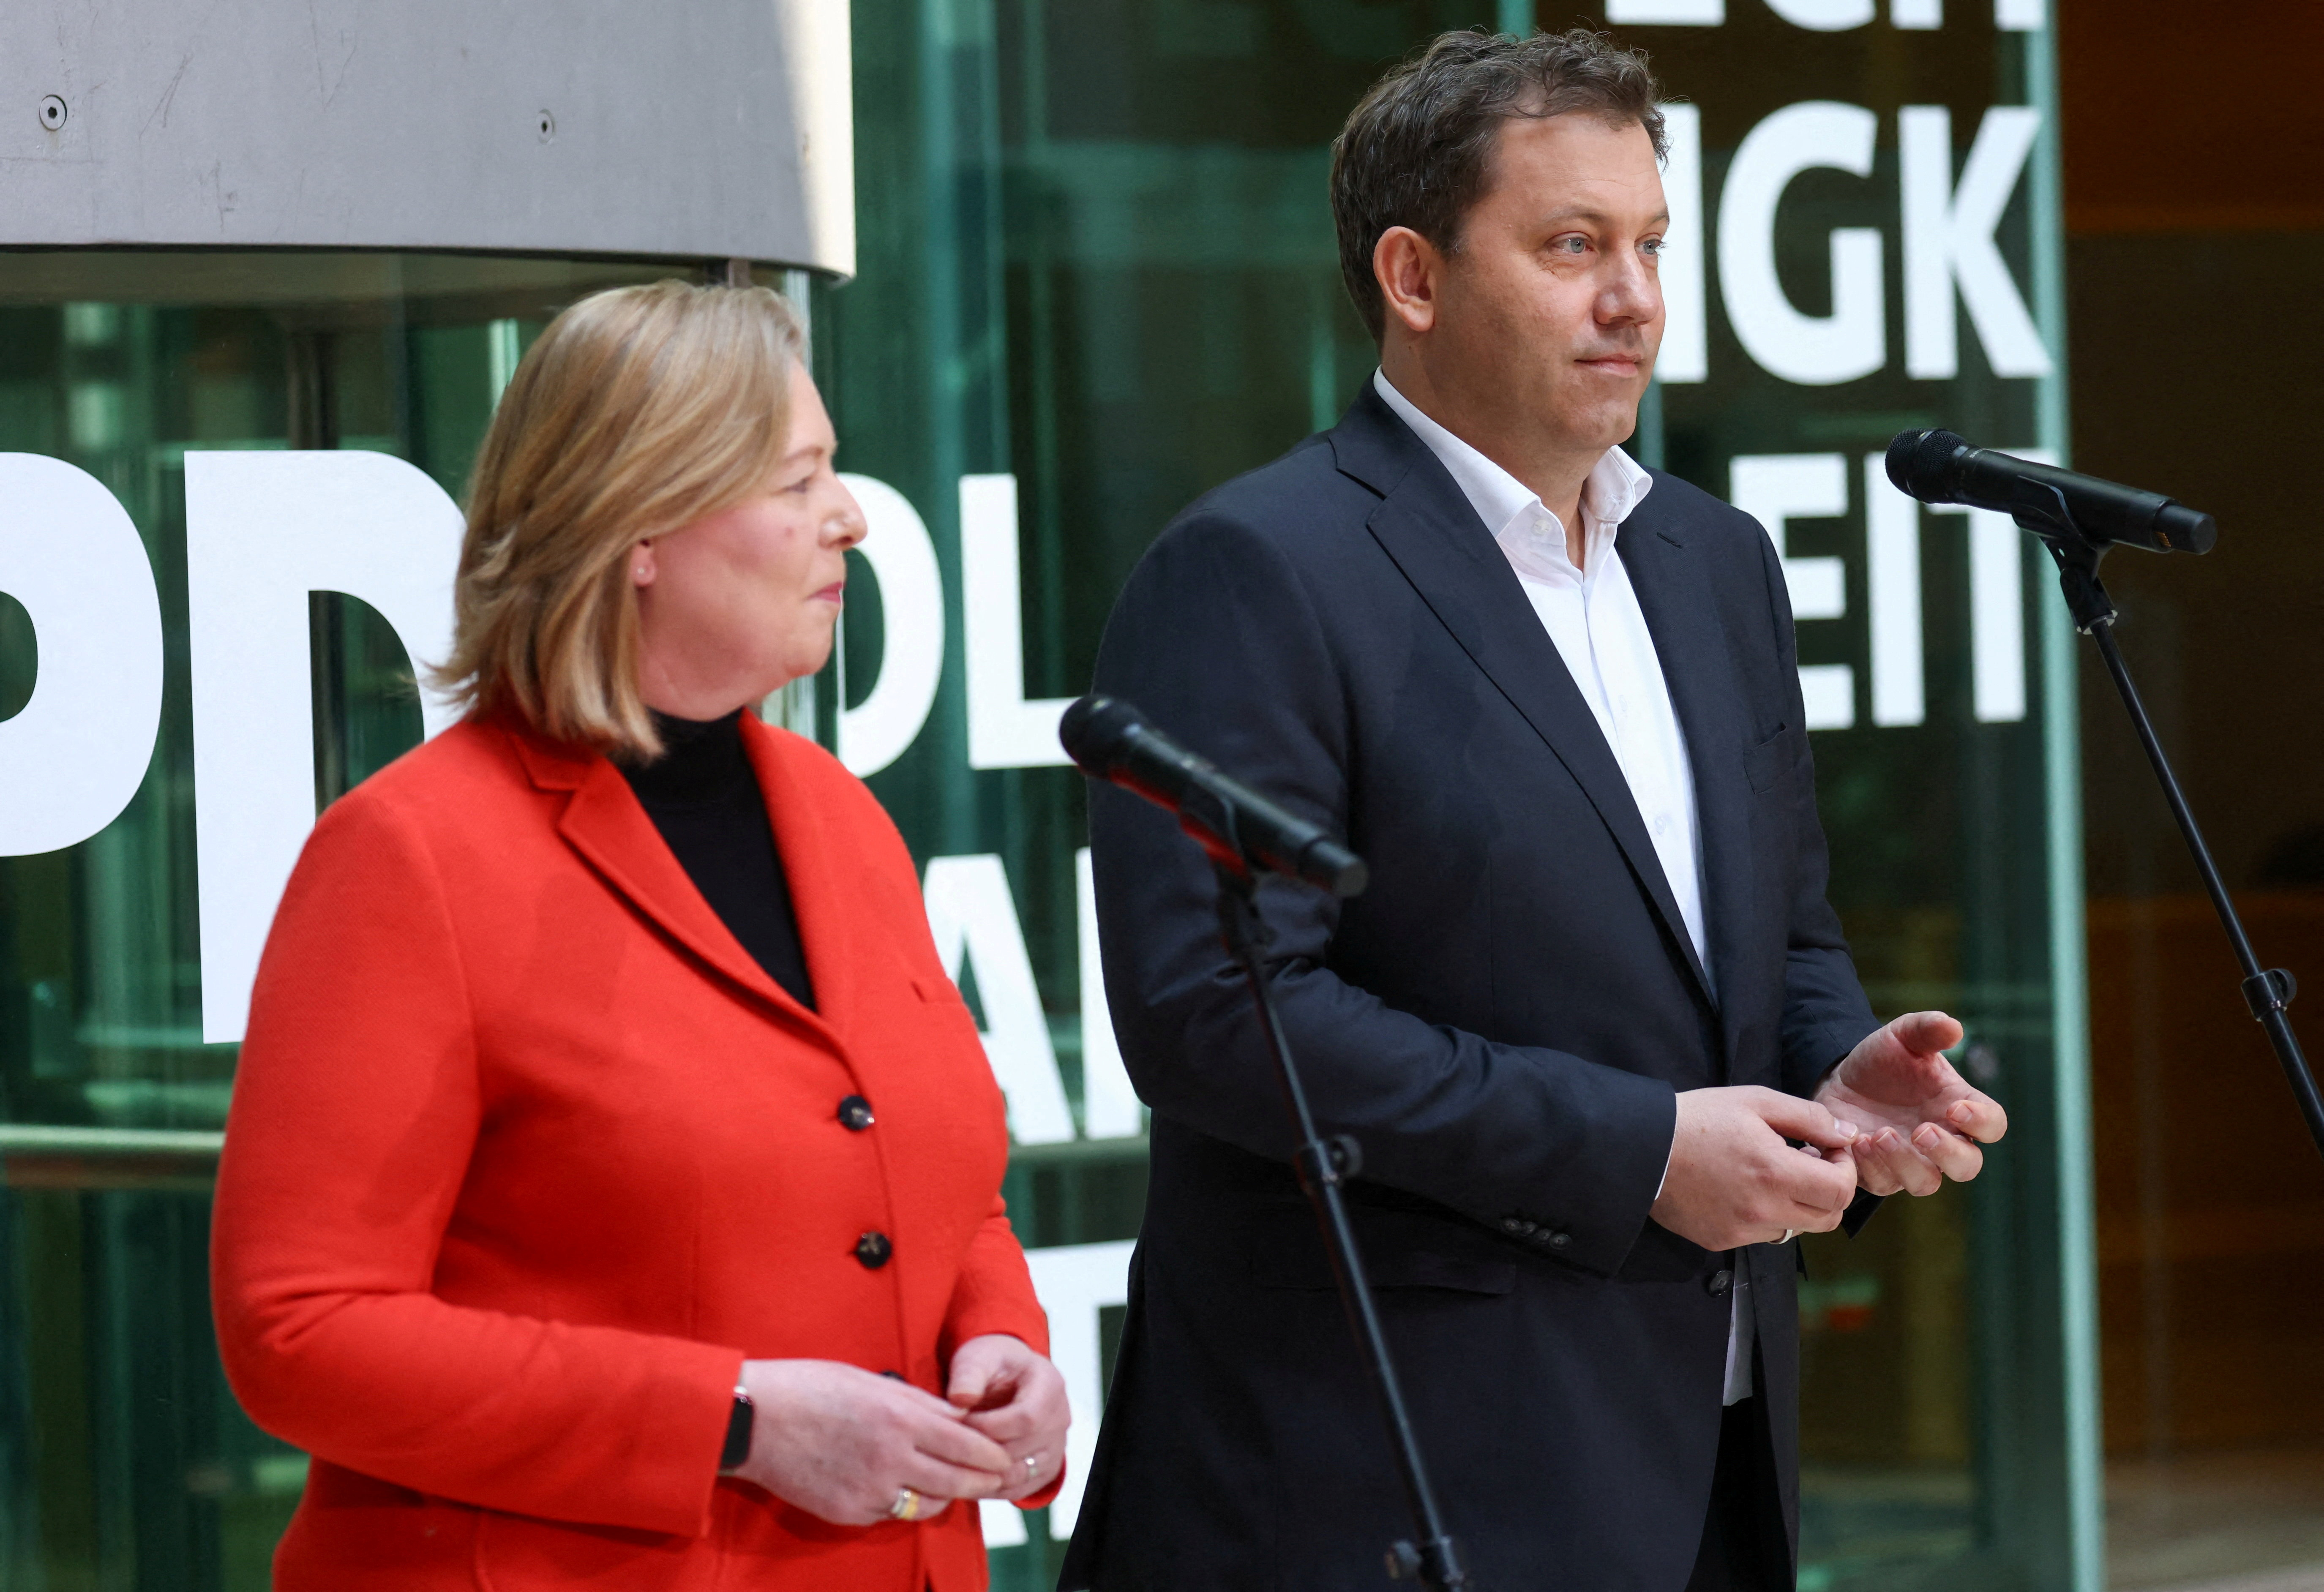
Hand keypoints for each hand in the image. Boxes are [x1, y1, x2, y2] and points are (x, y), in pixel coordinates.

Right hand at [728, 1359, 1012, 1525]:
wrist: (754, 1420)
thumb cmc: (811, 1387)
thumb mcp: (872, 1382)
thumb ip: (918, 1403)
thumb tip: (958, 1416)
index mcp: (899, 1419)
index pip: (966, 1444)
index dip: (990, 1454)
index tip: (1002, 1457)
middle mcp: (890, 1458)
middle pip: (955, 1481)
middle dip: (980, 1481)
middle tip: (994, 1479)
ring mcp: (868, 1491)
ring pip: (927, 1505)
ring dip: (943, 1496)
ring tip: (948, 1483)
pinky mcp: (847, 1512)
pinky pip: (889, 1514)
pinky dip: (902, 1503)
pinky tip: (899, 1487)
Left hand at [947, 1334, 1071, 1501]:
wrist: (1006, 1376)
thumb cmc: (991, 1364)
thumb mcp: (977, 1358)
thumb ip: (968, 1375)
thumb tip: (960, 1399)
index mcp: (1050, 1385)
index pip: (1026, 1419)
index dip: (989, 1427)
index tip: (957, 1424)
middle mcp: (1061, 1417)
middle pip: (1023, 1449)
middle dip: (982, 1452)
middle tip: (951, 1448)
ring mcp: (1057, 1445)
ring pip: (1021, 1473)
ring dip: (985, 1473)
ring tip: (955, 1464)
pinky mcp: (1047, 1467)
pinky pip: (1021, 1488)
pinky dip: (994, 1488)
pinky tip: (969, 1476)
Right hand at [1649, 1086, 1861, 1251]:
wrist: (1641, 1148)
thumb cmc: (1698, 1118)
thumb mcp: (1756, 1101)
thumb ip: (1809, 1117)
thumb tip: (1847, 1135)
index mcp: (1775, 1172)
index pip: (1841, 1191)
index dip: (1844, 1169)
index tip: (1826, 1149)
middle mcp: (1763, 1210)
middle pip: (1828, 1218)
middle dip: (1829, 1189)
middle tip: (1807, 1162)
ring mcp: (1742, 1231)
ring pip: (1797, 1228)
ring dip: (1798, 1203)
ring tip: (1772, 1174)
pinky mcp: (1722, 1241)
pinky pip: (1762, 1234)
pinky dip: (1766, 1214)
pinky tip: (1743, 1188)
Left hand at [1816, 1011, 2007, 1196]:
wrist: (1840, 1077)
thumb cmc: (1885, 1059)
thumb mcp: (1902, 1036)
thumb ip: (1928, 1028)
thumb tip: (1954, 1026)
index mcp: (1960, 1107)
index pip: (1992, 1125)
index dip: (1982, 1122)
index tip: (1956, 1108)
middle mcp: (1943, 1141)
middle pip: (1967, 1166)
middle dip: (1948, 1154)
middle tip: (1921, 1132)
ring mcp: (1911, 1161)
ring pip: (1925, 1183)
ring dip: (1904, 1163)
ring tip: (1879, 1134)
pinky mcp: (1879, 1172)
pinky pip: (1882, 1183)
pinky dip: (1871, 1167)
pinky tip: (1857, 1142)